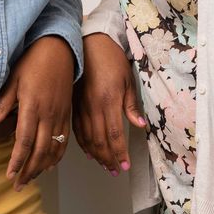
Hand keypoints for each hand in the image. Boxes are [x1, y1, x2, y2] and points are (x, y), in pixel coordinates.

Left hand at [0, 36, 74, 190]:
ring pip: (54, 148)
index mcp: (33, 107)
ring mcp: (60, 115)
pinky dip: (57, 156)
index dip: (17, 161)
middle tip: (19, 185)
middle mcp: (49, 114)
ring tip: (31, 179)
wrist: (60, 49)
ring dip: (42, 167)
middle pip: (40, 150)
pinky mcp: (67, 114)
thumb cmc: (34, 61)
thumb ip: (2, 105)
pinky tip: (49, 164)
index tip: (10, 175)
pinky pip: (64, 140)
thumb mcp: (13, 80)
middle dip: (29, 170)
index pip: (24, 141)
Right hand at [74, 33, 145, 174]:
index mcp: (108, 100)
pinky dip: (83, 144)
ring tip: (105, 166)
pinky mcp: (73, 104)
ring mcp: (80, 106)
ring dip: (96, 155)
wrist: (89, 43)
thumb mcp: (127, 79)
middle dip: (108, 159)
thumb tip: (140, 126)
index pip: (114, 135)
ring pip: (87, 138)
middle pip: (99, 141)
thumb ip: (131, 105)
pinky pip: (77, 130)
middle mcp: (93, 106)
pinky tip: (89, 152)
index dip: (119, 153)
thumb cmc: (112, 59)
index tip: (124, 166)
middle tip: (115, 170)